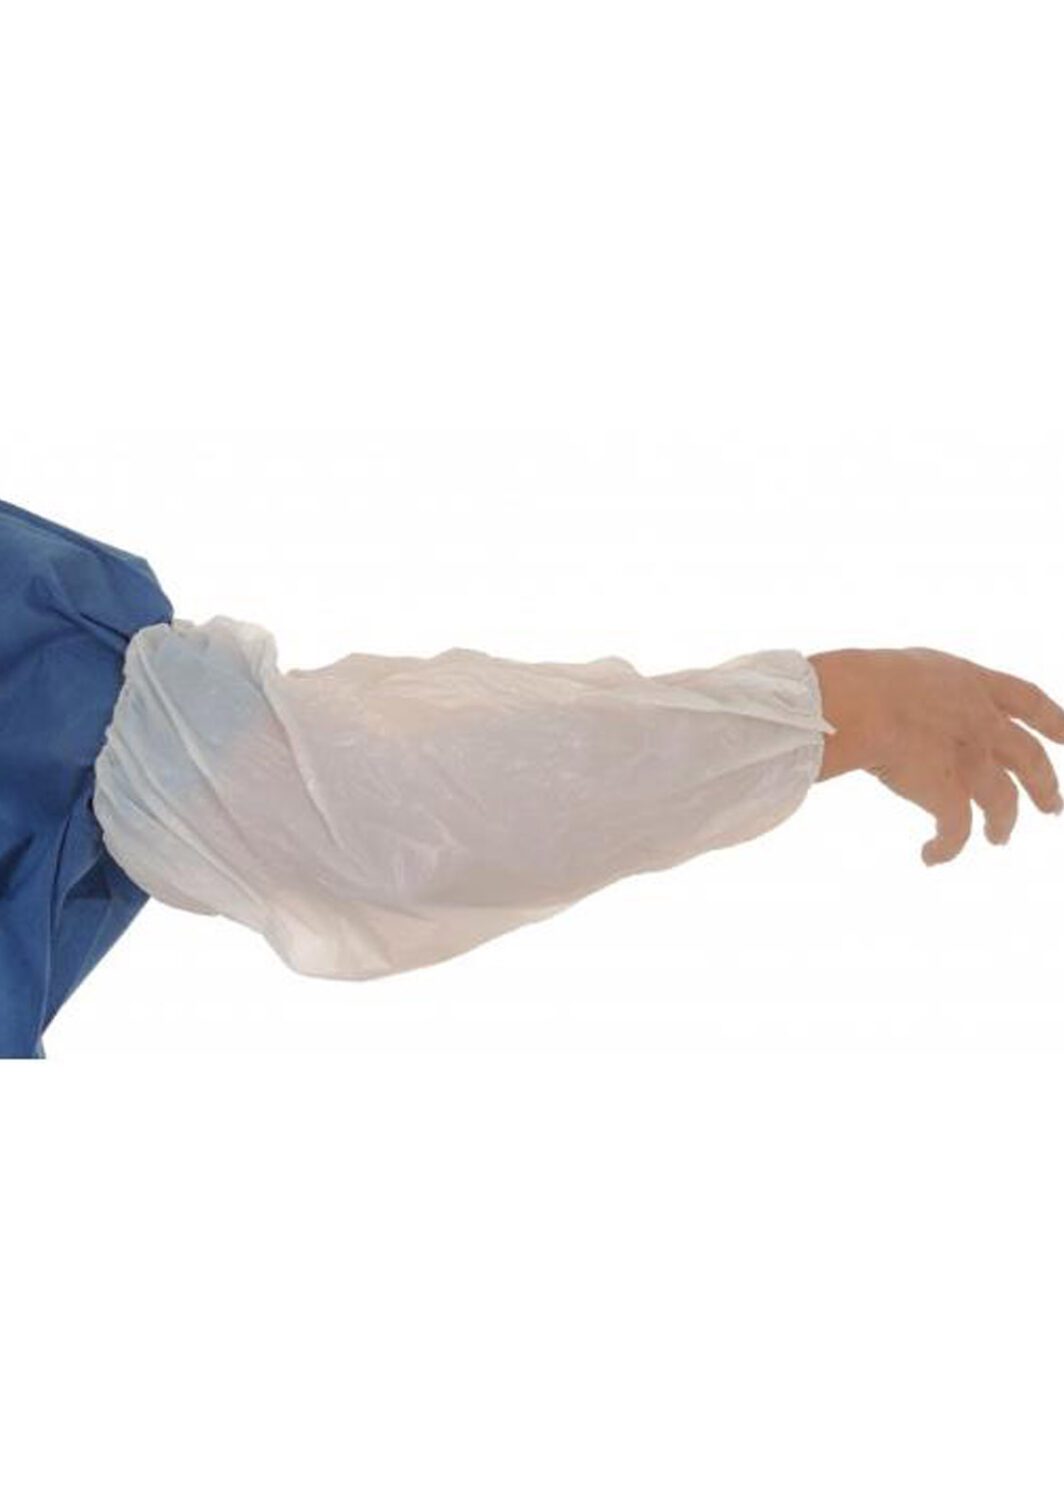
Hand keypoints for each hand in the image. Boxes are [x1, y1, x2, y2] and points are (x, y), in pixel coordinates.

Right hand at [808, 648, 1063, 864]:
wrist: (863, 704)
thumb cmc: (867, 678)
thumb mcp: (909, 668)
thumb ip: (926, 689)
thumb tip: (909, 706)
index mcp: (972, 684)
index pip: (1027, 699)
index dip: (1052, 719)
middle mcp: (982, 723)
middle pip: (1029, 758)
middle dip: (1044, 784)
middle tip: (1053, 806)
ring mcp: (971, 761)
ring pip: (1003, 801)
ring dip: (1003, 823)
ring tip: (1000, 838)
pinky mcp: (948, 796)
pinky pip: (955, 832)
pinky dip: (946, 848)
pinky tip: (932, 857)